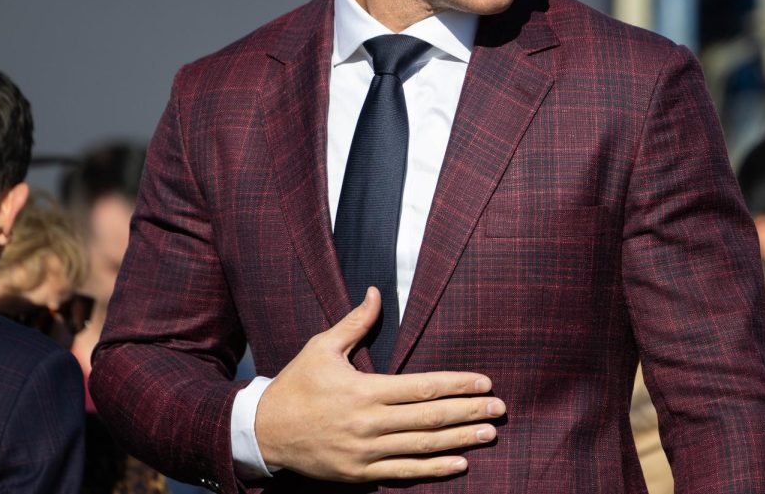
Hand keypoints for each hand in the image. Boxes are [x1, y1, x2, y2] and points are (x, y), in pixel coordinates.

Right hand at [255, 287, 504, 482]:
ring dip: (460, 441)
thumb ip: (355, 323)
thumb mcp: (321, 347)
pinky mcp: (360, 473)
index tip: (484, 383)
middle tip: (499, 408)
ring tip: (489, 434)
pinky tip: (459, 464)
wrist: (265, 432)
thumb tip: (376, 292)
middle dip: (469, 412)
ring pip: (422, 446)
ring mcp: (365, 452)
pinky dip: (434, 469)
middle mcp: (368, 423)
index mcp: (363, 390)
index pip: (422, 387)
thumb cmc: (296, 385)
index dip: (456, 385)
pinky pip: (404, 472)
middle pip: (430, 418)